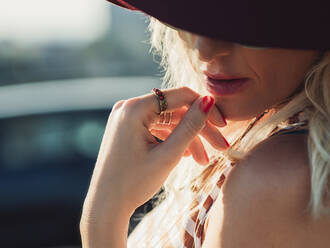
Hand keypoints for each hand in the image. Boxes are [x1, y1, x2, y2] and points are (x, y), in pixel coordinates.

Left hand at [81, 86, 228, 228]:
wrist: (106, 206)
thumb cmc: (134, 183)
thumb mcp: (168, 155)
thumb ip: (191, 126)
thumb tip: (209, 101)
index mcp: (134, 108)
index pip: (180, 96)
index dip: (205, 109)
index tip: (223, 126)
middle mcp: (128, 107)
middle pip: (175, 110)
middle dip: (198, 129)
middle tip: (220, 147)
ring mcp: (126, 118)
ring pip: (168, 121)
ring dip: (187, 138)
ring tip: (203, 161)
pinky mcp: (127, 128)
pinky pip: (157, 128)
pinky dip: (172, 140)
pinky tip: (187, 154)